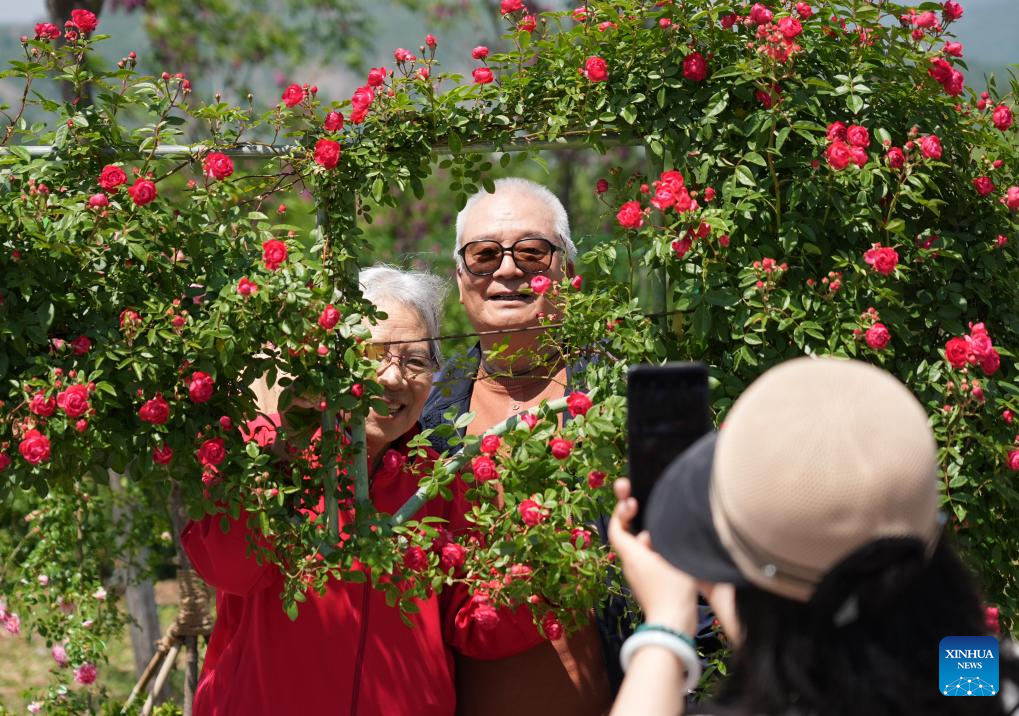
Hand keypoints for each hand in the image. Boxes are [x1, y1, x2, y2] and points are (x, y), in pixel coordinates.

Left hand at [608, 478, 698, 633]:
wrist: (673, 625)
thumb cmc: (674, 590)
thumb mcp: (673, 557)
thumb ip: (663, 539)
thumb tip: (653, 529)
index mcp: (632, 556)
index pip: (617, 529)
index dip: (620, 512)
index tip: (631, 500)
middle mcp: (631, 565)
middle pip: (626, 536)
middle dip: (631, 518)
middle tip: (637, 500)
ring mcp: (638, 576)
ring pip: (637, 548)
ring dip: (646, 534)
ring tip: (662, 524)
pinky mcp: (647, 585)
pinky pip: (646, 560)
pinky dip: (653, 549)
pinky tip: (668, 548)